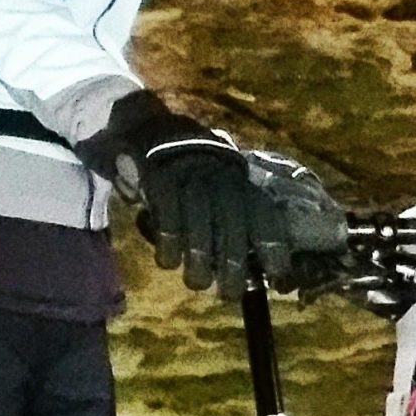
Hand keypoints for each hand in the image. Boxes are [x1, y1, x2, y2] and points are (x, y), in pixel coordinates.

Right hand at [80, 90, 263, 298]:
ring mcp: (188, 171)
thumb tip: (250, 265)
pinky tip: (167, 260)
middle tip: (227, 293)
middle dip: (232, 263)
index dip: (274, 246)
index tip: (276, 278)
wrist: (139, 122)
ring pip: (201, 222)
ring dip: (199, 260)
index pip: (264, 213)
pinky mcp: (157, 174)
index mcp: (238, 176)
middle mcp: (219, 172)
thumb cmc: (181, 167)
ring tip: (195, 282)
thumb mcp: (213, 182)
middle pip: (233, 223)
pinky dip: (169, 242)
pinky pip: (169, 213)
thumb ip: (230, 215)